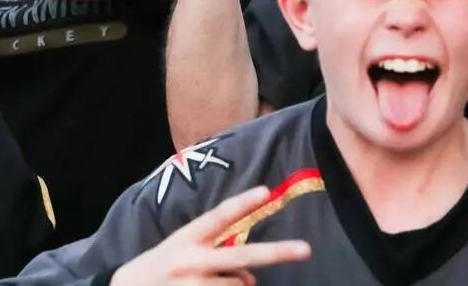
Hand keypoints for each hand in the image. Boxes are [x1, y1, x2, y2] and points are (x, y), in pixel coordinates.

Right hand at [111, 186, 310, 285]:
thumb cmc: (161, 268)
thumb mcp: (182, 250)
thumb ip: (215, 253)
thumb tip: (251, 278)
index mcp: (187, 238)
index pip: (219, 216)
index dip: (243, 203)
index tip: (266, 191)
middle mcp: (192, 260)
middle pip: (242, 255)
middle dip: (277, 252)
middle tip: (306, 249)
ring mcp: (193, 285)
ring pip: (240, 285)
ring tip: (213, 283)